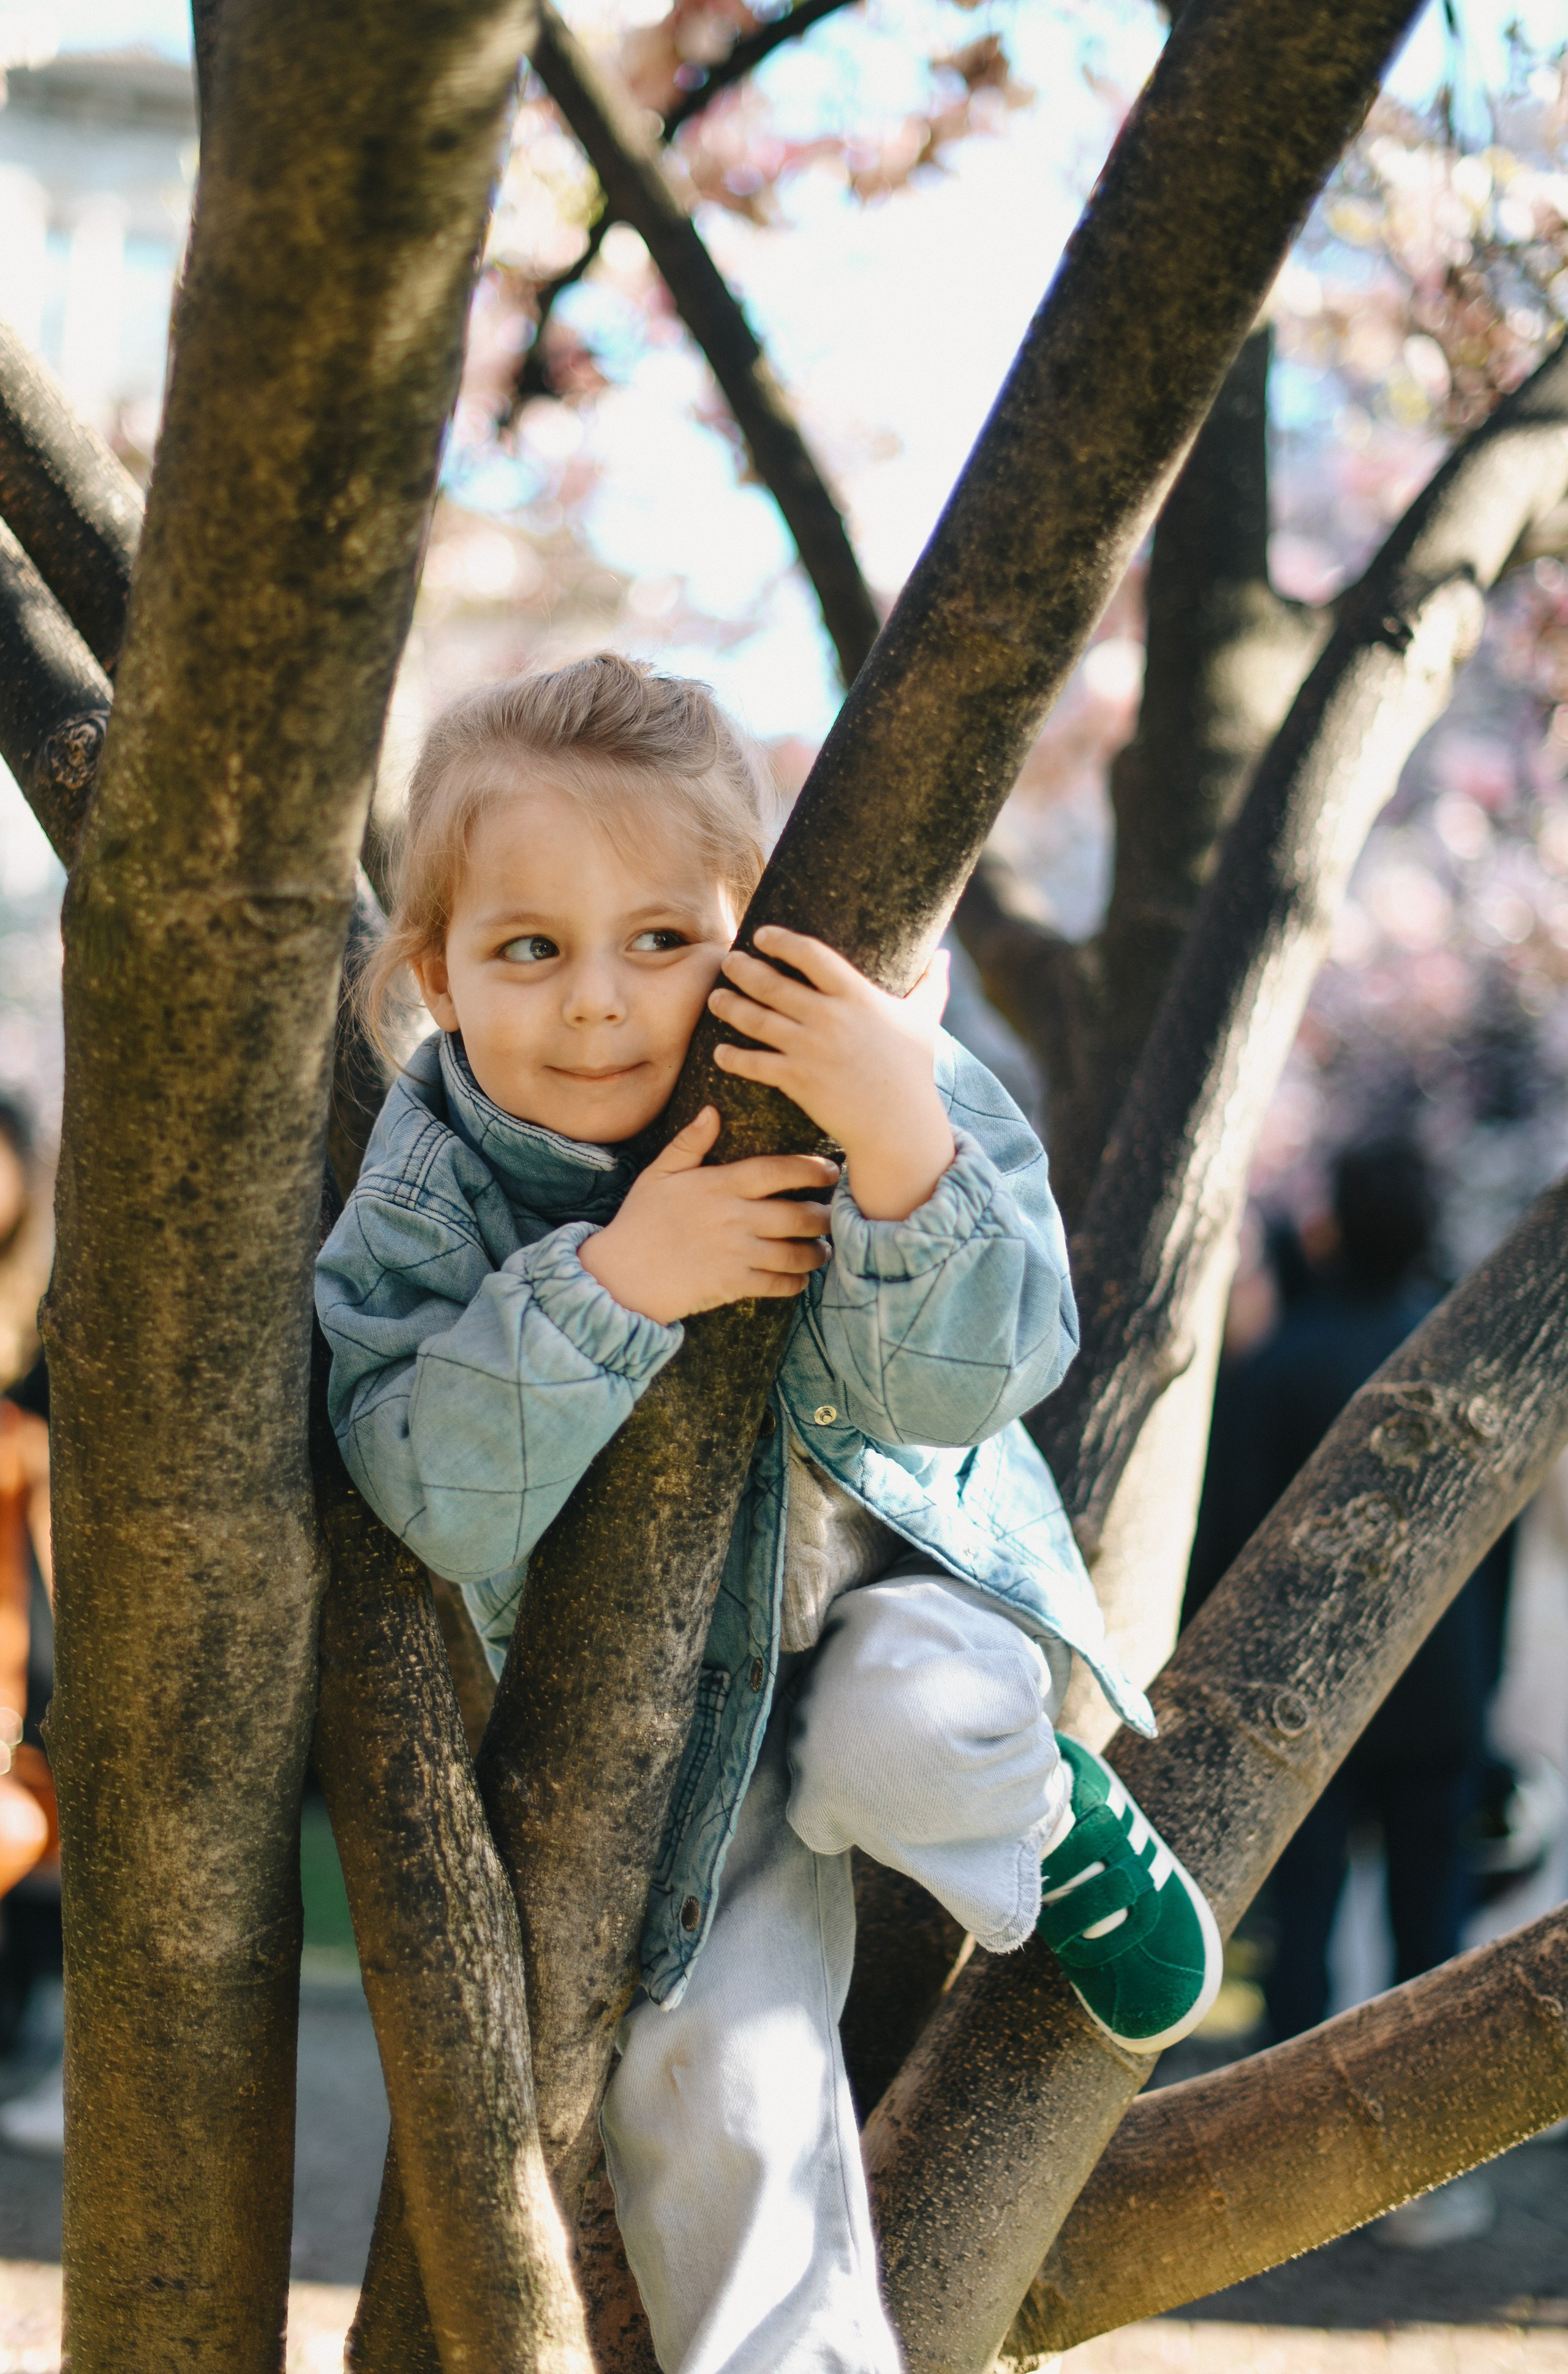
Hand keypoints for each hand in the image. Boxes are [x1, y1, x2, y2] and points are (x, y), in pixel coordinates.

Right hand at [580, 1105, 837, 1324]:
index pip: (778, 1170)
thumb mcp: (658, 1174)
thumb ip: (689, 1143)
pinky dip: (796, 1282)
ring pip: (796, 1253)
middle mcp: (735, 1217)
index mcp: (720, 1185)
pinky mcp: (734, 1284)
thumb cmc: (639, 1221)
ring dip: (816, 1252)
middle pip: (799, 1215)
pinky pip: (779, 1284)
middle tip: (831, 1215)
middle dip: (823, 1216)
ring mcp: (737, 1253)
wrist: (621, 1275)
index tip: (830, 1170)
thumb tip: (712, 1111)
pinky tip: (799, 1278)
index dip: (811, 1169)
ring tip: (821, 1249)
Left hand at [708, 926, 955, 1220]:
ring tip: (716, 998)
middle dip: (744, 969)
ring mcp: (810, 1049)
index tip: (762, 934)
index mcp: (857, 996)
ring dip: (729, 1007)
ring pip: (756, 1020)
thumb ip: (931, 985)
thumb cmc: (912, 1072)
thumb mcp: (925, 1021)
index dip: (782, 941)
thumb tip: (945, 955)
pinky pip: (754, 1064)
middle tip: (729, 961)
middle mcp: (829, 1018)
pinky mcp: (797, 1080)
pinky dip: (733, 1056)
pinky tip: (719, 1051)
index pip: (811, 954)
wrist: (898, 1125)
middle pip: (772, 984)